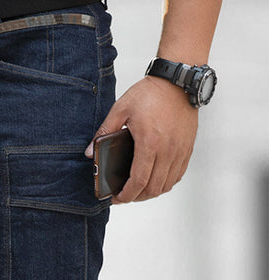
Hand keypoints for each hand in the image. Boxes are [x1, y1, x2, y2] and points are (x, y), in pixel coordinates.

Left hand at [86, 75, 198, 203]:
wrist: (178, 81)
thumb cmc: (151, 93)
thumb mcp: (121, 109)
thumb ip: (104, 132)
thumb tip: (90, 152)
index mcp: (149, 143)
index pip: (138, 181)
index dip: (126, 195)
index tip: (116, 198)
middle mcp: (168, 150)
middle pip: (152, 188)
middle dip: (136, 197)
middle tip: (124, 195)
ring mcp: (180, 151)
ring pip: (166, 185)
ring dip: (151, 192)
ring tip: (138, 190)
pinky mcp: (187, 148)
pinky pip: (177, 175)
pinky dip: (165, 183)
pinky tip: (154, 180)